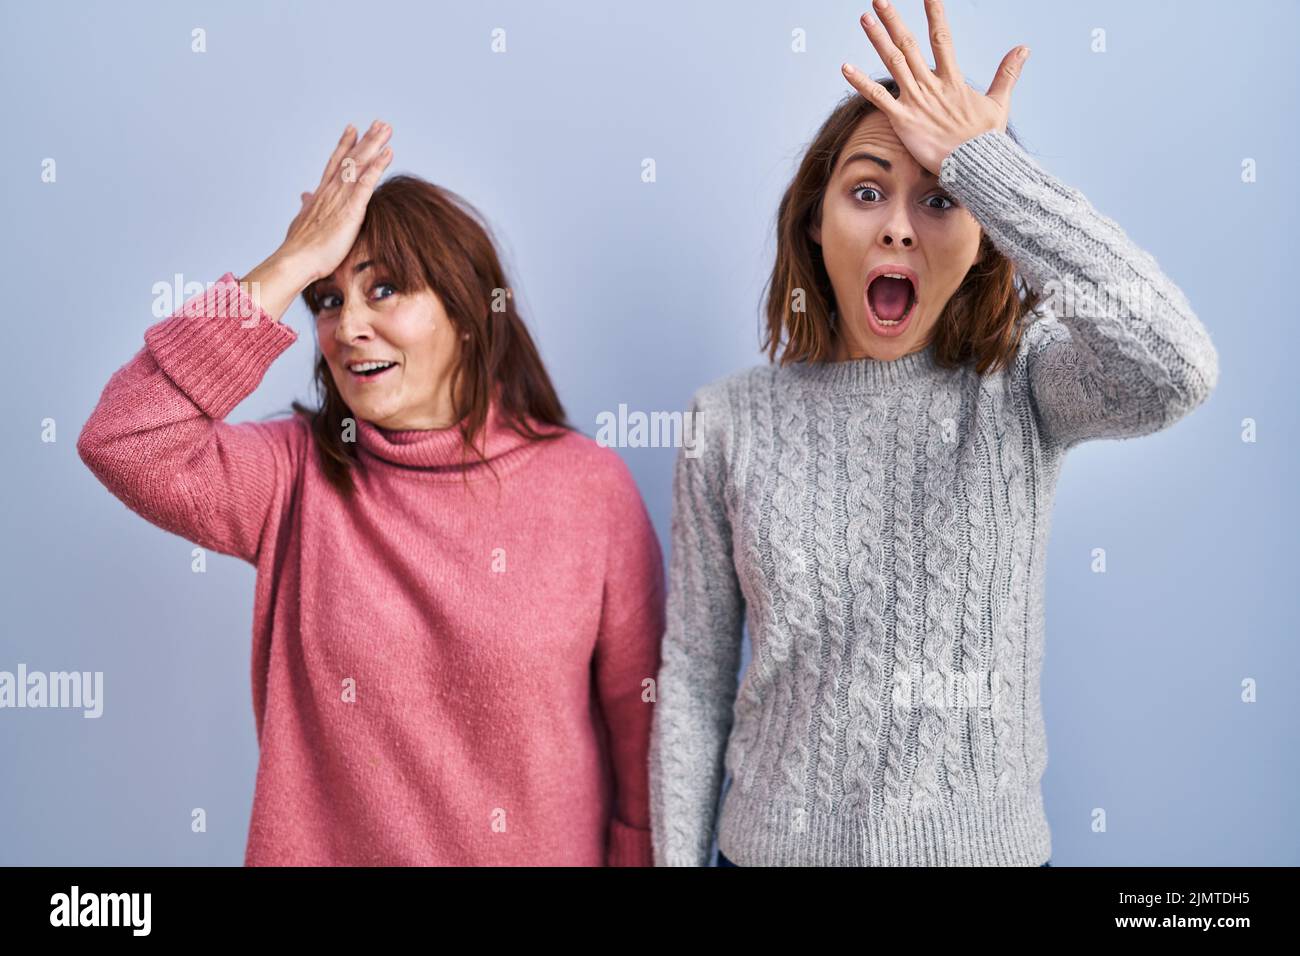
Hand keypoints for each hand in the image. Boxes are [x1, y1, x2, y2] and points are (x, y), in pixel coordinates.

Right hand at [277, 120, 394, 283]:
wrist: (296, 261)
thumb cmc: (300, 250)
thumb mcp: (302, 222)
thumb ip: (306, 208)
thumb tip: (305, 196)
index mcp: (321, 195)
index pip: (335, 164)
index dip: (344, 146)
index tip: (353, 129)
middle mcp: (330, 191)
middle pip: (350, 158)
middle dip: (365, 140)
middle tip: (379, 123)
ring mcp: (340, 199)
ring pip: (358, 164)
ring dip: (373, 145)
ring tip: (386, 128)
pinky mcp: (350, 210)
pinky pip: (366, 182)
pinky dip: (378, 166)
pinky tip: (388, 152)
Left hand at [840, 0, 1027, 175]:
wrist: (975, 167)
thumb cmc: (986, 140)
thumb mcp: (999, 103)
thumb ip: (1007, 73)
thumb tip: (1023, 48)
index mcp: (953, 79)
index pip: (942, 38)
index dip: (934, 13)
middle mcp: (932, 85)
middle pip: (909, 45)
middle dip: (894, 21)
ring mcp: (916, 101)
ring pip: (893, 63)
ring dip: (878, 39)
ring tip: (864, 18)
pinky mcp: (903, 120)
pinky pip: (877, 98)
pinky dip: (860, 82)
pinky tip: (845, 66)